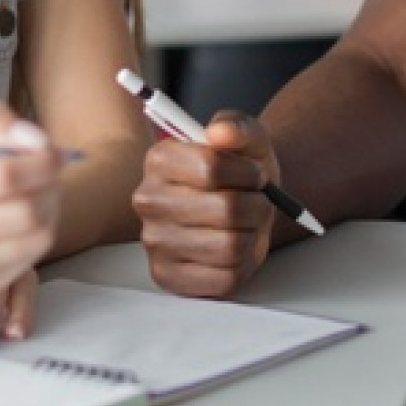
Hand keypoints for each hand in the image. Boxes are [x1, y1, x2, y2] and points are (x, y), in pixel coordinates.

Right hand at [0, 101, 63, 299]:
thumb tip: (35, 138)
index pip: (3, 176)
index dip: (40, 160)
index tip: (50, 150)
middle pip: (24, 211)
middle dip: (49, 184)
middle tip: (47, 170)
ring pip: (35, 238)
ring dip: (50, 208)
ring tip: (38, 191)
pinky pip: (30, 261)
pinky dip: (37, 234)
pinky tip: (23, 218)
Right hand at [132, 111, 279, 297]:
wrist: (244, 205)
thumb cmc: (241, 171)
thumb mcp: (248, 139)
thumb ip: (237, 126)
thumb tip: (220, 131)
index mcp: (160, 159)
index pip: (211, 167)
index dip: (247, 172)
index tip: (255, 173)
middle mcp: (148, 201)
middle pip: (226, 209)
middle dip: (256, 205)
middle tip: (257, 201)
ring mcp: (155, 242)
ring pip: (229, 246)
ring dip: (252, 234)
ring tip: (247, 224)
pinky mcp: (168, 277)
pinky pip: (224, 278)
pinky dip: (243, 264)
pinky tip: (235, 249)